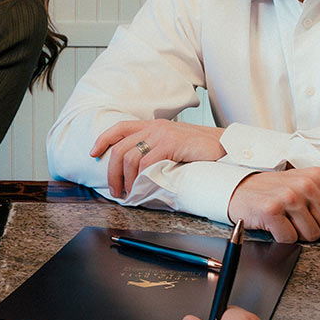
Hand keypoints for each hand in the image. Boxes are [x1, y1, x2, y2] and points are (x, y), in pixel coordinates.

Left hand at [89, 120, 226, 197]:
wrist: (226, 146)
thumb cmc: (201, 151)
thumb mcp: (173, 147)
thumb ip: (156, 151)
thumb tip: (136, 172)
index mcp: (153, 126)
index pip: (119, 128)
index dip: (102, 140)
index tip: (93, 154)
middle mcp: (155, 127)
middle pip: (120, 148)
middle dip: (112, 172)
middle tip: (114, 190)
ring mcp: (163, 134)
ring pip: (130, 157)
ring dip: (125, 180)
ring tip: (128, 194)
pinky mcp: (171, 143)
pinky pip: (146, 162)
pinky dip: (140, 178)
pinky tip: (142, 188)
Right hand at [226, 168, 319, 242]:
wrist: (238, 190)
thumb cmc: (274, 193)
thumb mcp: (306, 195)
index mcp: (317, 176)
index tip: (307, 213)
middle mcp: (305, 184)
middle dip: (312, 230)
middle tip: (293, 218)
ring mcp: (288, 196)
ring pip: (311, 235)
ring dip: (295, 233)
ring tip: (283, 219)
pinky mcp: (272, 210)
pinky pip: (289, 239)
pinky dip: (280, 236)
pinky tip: (272, 223)